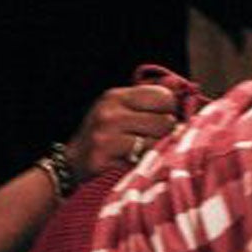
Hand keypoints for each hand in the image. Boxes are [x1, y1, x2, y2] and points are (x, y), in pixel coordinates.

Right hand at [63, 82, 179, 183]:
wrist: (72, 161)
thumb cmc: (103, 133)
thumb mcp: (120, 108)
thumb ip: (147, 99)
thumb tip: (180, 89)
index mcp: (116, 96)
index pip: (162, 96)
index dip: (170, 109)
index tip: (165, 116)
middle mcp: (111, 113)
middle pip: (164, 121)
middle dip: (167, 132)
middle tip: (157, 137)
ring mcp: (106, 136)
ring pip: (155, 142)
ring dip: (157, 149)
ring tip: (146, 150)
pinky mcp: (104, 158)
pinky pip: (141, 161)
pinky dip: (144, 163)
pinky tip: (136, 161)